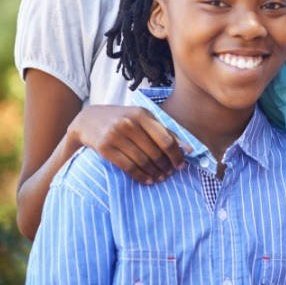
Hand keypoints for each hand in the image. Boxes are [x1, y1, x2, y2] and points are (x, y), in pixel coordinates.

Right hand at [70, 105, 190, 183]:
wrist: (88, 120)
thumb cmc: (122, 119)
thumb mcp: (142, 118)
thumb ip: (164, 130)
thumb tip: (188, 148)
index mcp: (142, 114)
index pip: (165, 138)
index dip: (176, 154)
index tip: (182, 164)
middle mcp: (129, 123)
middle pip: (154, 151)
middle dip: (165, 165)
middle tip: (171, 174)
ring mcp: (116, 135)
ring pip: (142, 160)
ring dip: (154, 173)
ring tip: (161, 178)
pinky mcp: (105, 148)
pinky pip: (128, 167)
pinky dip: (140, 176)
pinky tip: (148, 181)